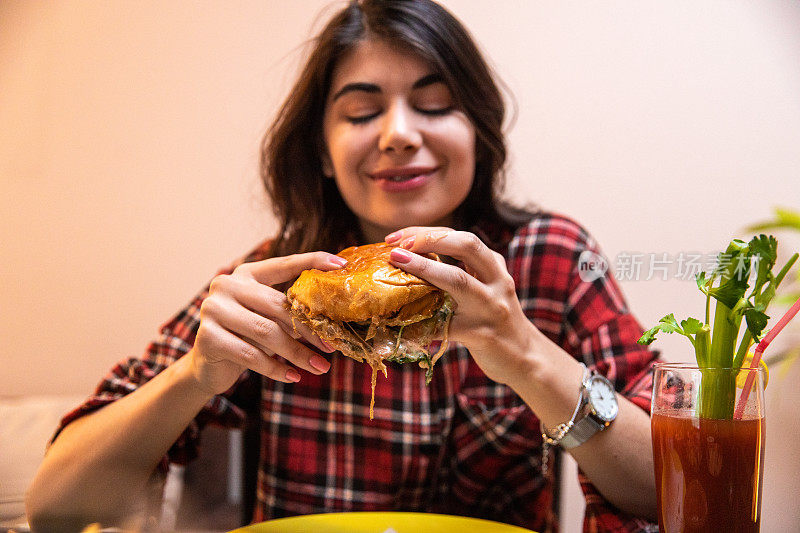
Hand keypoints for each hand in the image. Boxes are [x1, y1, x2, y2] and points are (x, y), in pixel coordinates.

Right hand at [188, 252, 345, 394]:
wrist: (208, 367)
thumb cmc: (247, 338)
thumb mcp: (269, 320)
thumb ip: (290, 311)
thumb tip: (333, 318)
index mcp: (246, 274)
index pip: (284, 264)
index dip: (313, 261)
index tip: (341, 265)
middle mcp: (226, 285)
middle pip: (278, 305)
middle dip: (308, 329)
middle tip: (332, 346)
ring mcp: (214, 309)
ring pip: (267, 332)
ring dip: (297, 353)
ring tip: (320, 367)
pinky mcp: (208, 337)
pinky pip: (251, 355)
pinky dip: (276, 369)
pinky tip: (294, 377)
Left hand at [385, 227, 539, 385]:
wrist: (525, 358)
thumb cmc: (494, 321)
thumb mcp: (486, 289)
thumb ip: (461, 273)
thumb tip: (409, 264)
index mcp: (494, 267)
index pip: (460, 237)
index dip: (427, 233)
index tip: (396, 237)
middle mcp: (497, 281)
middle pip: (466, 245)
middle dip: (428, 239)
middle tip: (397, 245)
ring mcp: (491, 307)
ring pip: (459, 280)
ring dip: (424, 267)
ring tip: (398, 260)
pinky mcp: (482, 334)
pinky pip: (447, 326)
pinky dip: (422, 323)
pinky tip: (399, 322)